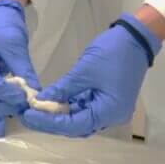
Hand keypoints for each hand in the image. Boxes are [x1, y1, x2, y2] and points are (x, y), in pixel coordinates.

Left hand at [20, 15, 158, 137]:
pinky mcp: (109, 100)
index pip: (74, 125)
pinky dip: (70, 106)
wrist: (137, 36)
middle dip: (52, 121)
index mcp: (109, 112)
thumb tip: (39, 101)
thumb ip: (62, 89)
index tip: (27, 115)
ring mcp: (111, 109)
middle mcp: (112, 117)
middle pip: (77, 126)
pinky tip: (53, 102)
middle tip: (28, 114)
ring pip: (81, 119)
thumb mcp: (83, 71)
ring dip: (60, 115)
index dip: (48, 122)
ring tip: (37, 109)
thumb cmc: (112, 53)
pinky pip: (87, 109)